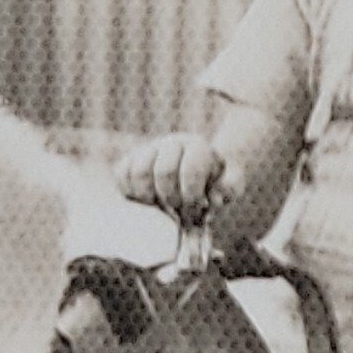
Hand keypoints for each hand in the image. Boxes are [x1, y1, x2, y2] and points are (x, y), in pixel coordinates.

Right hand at [114, 133, 240, 224]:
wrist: (198, 168)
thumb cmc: (214, 181)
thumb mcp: (231, 184)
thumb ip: (228, 189)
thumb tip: (213, 200)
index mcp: (198, 147)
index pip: (190, 170)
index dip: (192, 196)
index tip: (196, 209)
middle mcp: (172, 143)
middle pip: (163, 172)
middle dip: (171, 198)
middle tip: (177, 209)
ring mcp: (149, 149)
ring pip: (138, 171)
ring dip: (149, 196)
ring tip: (160, 206)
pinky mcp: (131, 159)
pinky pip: (121, 174)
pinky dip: (129, 191)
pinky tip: (145, 200)